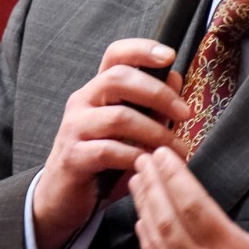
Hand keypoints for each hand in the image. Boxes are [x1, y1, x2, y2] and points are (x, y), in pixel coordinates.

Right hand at [31, 39, 191, 248]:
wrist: (62, 198)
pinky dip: (136, 157)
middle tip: (185, 114)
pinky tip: (150, 166)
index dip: (141, 49)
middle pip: (118, 79)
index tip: (169, 56)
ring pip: (119, 117)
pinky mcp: (73, 156)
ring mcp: (74, 128)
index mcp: (97, 91)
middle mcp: (82, 102)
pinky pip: (109, 150)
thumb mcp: (129, 132)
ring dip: (155, 132)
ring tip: (177, 150)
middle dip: (158, 93)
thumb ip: (151, 107)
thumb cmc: (101, 163)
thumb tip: (175, 80)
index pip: (115, 55)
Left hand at [129, 146, 248, 248]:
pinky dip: (146, 243)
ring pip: (158, 244)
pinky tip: (142, 222)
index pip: (192, 205)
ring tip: (137, 183)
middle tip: (143, 160)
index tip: (162, 154)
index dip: (174, 176)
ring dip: (145, 210)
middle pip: (168, 220)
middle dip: (153, 187)